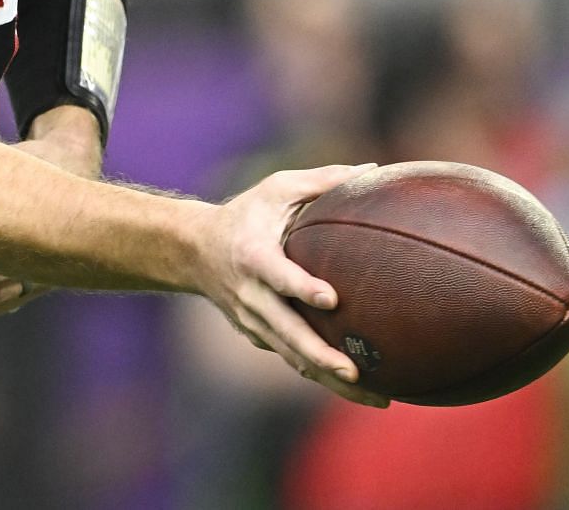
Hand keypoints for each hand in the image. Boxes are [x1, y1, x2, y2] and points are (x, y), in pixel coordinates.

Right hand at [193, 164, 389, 408]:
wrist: (192, 250)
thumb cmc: (246, 213)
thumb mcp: (276, 188)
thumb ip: (323, 181)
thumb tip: (374, 170)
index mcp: (253, 255)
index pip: (278, 276)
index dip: (301, 288)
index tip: (332, 299)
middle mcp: (250, 294)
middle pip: (286, 332)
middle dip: (320, 356)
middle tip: (355, 371)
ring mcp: (252, 320)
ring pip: (292, 356)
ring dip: (329, 379)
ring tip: (376, 397)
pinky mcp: (257, 335)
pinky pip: (291, 358)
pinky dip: (321, 376)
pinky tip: (360, 391)